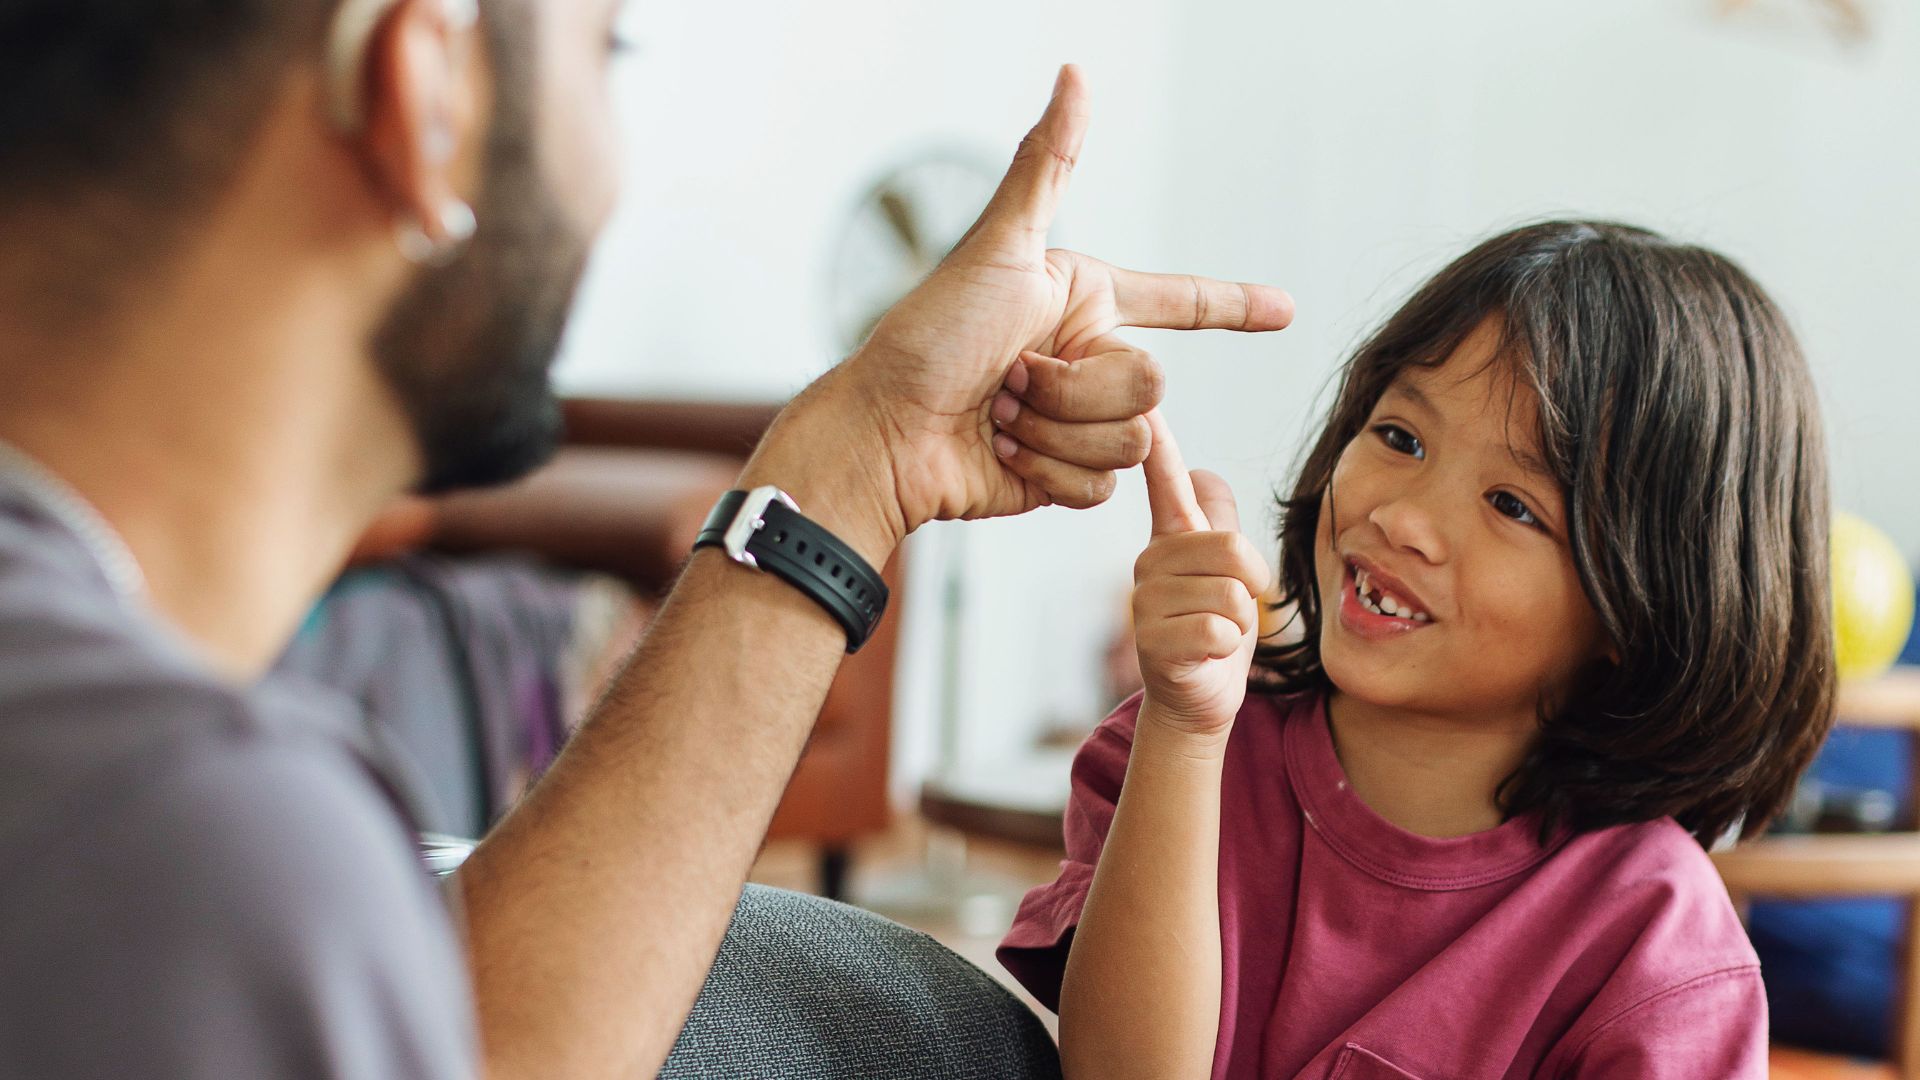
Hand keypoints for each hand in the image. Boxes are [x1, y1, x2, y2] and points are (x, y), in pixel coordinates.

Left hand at [806, 65, 1291, 555]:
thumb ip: (1045, 167)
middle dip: (1074, 386)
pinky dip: (1047, 470)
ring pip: (1130, 439)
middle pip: (1150, 381)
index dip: (1232, 305)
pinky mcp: (1065, 476)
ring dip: (1054, 429)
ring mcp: (1078, 423)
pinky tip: (1002, 452)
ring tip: (999, 412)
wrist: (889, 432)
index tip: (1285, 310)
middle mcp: (1087, 362)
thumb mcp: (997, 248)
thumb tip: (1074, 73)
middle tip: (1010, 375)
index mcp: (1083, 303)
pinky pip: (1101, 485)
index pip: (1177, 301)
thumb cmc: (930, 335)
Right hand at [1132, 411, 1269, 734]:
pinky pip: (1220, 629)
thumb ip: (1217, 523)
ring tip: (1214, 632)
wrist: (1197, 698)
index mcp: (1171, 535)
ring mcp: (1146, 601)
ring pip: (1233, 593)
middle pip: (1233, 548)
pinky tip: (1203, 655)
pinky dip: (1225, 647)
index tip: (1142, 403)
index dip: (1158, 441)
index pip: (1163, 476)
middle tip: (1229, 608)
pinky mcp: (1154, 641)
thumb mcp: (1225, 571)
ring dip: (1240, 621)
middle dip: (1251, 585)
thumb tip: (1203, 476)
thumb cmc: (1214, 626)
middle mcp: (1150, 560)